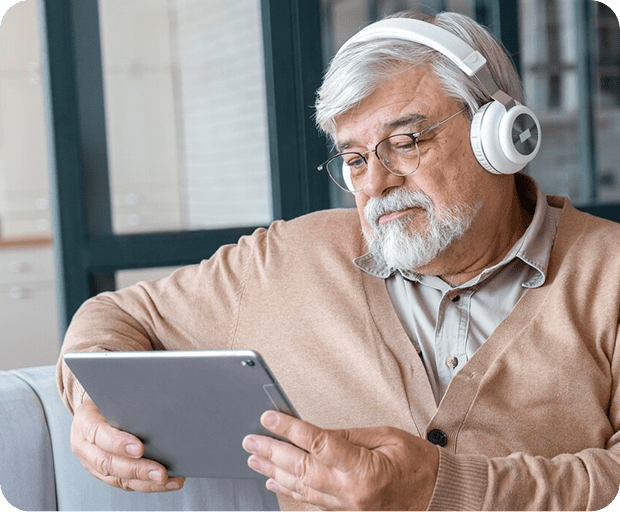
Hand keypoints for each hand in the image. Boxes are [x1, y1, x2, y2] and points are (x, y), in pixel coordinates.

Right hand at [71, 398, 184, 491]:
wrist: (95, 408)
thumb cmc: (109, 397)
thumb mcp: (112, 391)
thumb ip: (126, 397)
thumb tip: (155, 399)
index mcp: (84, 421)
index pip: (98, 433)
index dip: (118, 442)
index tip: (140, 448)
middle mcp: (85, 445)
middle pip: (108, 462)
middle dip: (136, 469)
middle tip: (160, 471)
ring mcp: (93, 462)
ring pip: (117, 478)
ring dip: (145, 482)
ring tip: (168, 480)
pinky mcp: (105, 474)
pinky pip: (125, 483)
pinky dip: (147, 485)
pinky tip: (166, 482)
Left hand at [242, 411, 438, 509]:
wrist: (435, 493)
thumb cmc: (416, 462)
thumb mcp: (383, 436)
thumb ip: (346, 435)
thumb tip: (313, 432)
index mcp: (363, 469)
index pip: (318, 445)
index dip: (290, 430)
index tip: (270, 418)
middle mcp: (350, 491)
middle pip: (302, 469)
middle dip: (272, 452)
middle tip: (250, 440)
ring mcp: (346, 504)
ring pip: (301, 487)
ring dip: (274, 471)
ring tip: (253, 458)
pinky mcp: (345, 509)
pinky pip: (311, 500)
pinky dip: (289, 489)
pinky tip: (274, 481)